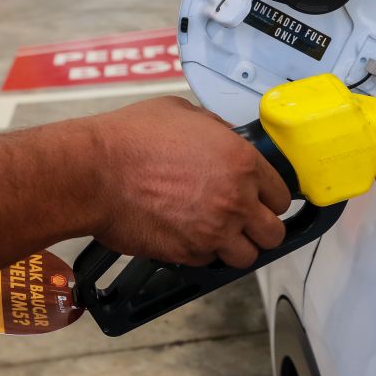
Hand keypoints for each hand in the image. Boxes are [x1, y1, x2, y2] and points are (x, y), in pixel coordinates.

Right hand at [87, 96, 291, 267]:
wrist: (93, 172)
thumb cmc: (131, 138)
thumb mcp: (184, 113)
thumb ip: (218, 130)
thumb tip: (228, 140)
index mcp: (242, 162)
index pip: (282, 195)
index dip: (270, 198)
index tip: (261, 200)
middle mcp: (236, 200)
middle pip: (273, 233)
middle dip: (261, 228)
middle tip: (244, 221)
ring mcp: (213, 231)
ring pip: (247, 256)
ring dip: (236, 247)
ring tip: (219, 234)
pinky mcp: (188, 254)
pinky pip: (209, 262)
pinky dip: (203, 253)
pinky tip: (188, 235)